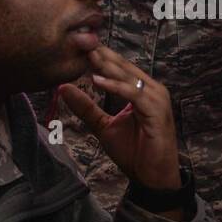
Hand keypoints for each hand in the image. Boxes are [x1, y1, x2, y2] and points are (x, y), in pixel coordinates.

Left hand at [58, 47, 180, 190]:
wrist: (152, 178)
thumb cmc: (134, 153)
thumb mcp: (104, 126)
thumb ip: (87, 108)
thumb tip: (64, 88)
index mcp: (143, 91)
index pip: (120, 68)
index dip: (100, 57)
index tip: (79, 46)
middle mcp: (153, 90)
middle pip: (125, 67)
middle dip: (102, 55)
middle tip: (81, 42)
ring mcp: (157, 99)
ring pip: (129, 77)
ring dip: (108, 66)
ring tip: (87, 56)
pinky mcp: (157, 111)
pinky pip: (134, 94)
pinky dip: (116, 86)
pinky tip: (97, 80)